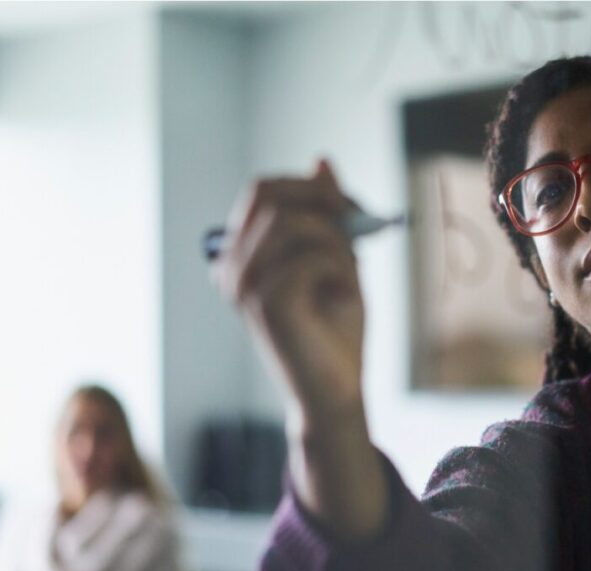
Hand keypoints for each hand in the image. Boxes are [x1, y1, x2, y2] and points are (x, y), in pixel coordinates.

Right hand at [214, 160, 386, 540]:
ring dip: (336, 240)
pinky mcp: (266, 303)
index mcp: (240, 255)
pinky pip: (312, 255)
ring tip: (349, 273)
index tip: (349, 205)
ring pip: (294, 223)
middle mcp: (231, 268)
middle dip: (324, 201)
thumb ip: (326, 211)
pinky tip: (343, 294)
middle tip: (359, 224)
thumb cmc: (336, 328)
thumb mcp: (336, 256)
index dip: (310, 186)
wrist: (338, 391)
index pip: (263, 189)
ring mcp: (243, 286)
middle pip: (271, 194)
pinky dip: (340, 267)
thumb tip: (322, 160)